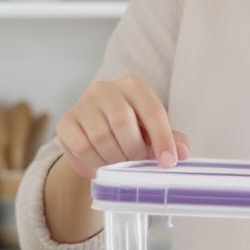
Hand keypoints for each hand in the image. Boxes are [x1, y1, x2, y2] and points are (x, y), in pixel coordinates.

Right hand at [56, 74, 189, 180]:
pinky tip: (101, 164)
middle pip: (122, 122)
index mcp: (134, 85)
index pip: (152, 110)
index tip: (168, 163)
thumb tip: (183, 153)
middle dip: (133, 150)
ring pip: (101, 137)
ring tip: (119, 163)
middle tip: (136, 162)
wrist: (96, 134)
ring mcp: (83, 102)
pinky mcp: (66, 121)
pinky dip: (94, 162)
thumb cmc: (131, 130)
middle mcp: (106, 88)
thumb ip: (170, 140)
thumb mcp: (153, 132)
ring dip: (114, 159)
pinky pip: (81, 147)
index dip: (162, 139)